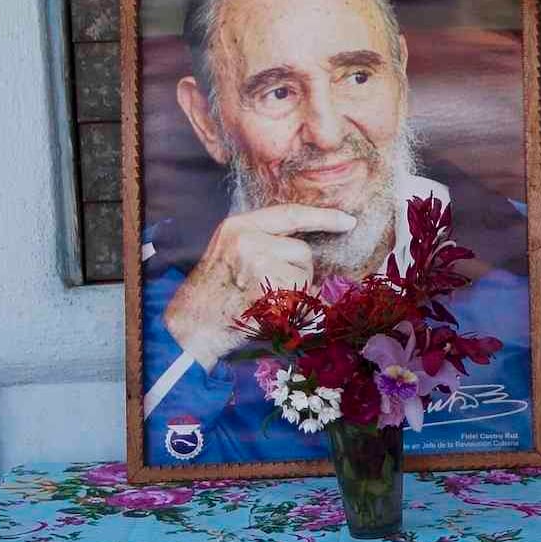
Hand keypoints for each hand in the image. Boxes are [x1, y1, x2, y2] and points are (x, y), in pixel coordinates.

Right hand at [161, 203, 356, 367]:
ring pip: (304, 277)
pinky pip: (302, 300)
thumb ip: (261, 241)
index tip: (348, 220)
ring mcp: (259, 265)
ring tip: (265, 303)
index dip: (322, 217)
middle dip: (298, 272)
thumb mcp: (229, 252)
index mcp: (238, 227)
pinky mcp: (269, 292)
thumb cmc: (214, 294)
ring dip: (296, 294)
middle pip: (302, 252)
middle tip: (267, 290)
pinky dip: (296, 312)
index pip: (290, 214)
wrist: (192, 327)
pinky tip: (270, 315)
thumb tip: (306, 246)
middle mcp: (249, 241)